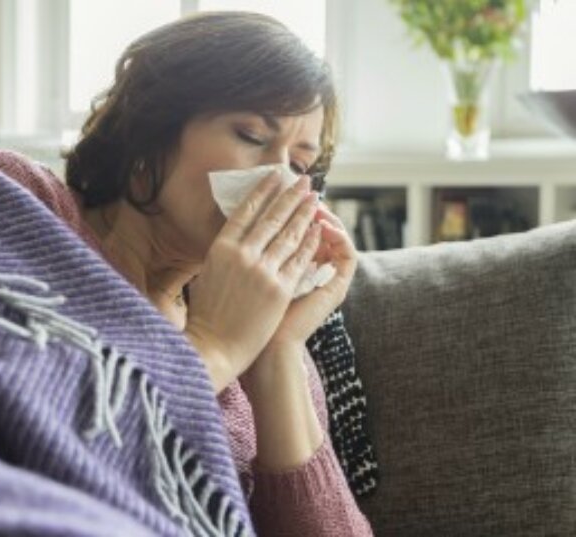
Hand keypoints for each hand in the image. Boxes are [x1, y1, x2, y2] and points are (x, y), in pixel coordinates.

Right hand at [184, 173, 323, 391]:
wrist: (215, 346)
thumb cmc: (206, 314)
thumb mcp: (207, 274)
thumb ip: (224, 253)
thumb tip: (236, 235)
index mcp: (220, 248)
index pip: (246, 211)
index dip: (263, 192)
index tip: (275, 177)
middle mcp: (242, 255)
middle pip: (272, 218)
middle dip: (290, 196)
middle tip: (304, 181)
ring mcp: (262, 271)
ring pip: (289, 235)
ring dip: (304, 213)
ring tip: (314, 198)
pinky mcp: (279, 289)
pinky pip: (299, 259)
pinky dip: (310, 242)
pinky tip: (318, 229)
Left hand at [240, 203, 357, 390]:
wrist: (265, 351)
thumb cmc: (246, 319)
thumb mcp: (246, 277)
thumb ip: (250, 253)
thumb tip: (239, 224)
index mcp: (291, 268)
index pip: (296, 229)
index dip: (289, 208)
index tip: (278, 188)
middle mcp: (313, 271)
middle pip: (316, 229)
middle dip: (306, 205)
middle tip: (300, 186)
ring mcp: (327, 280)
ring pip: (335, 237)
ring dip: (324, 215)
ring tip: (313, 199)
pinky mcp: (337, 288)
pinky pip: (347, 254)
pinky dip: (337, 235)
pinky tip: (323, 222)